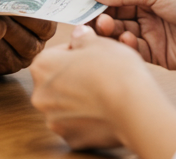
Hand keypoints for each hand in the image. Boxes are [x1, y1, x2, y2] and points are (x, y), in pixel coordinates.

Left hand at [29, 26, 156, 149]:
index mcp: (42, 67)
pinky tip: (106, 112)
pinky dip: (89, 119)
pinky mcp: (72, 139)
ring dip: (81, 99)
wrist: (134, 107)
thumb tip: (79, 35)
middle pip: (58, 82)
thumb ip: (83, 38)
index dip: (76, 52)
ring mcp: (55, 121)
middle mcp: (41, 96)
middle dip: (76, 78)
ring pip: (67, 105)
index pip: (55, 54)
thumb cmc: (115, 71)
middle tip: (100, 74)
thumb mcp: (99, 43)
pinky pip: (79, 125)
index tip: (92, 55)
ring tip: (105, 93)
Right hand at [89, 0, 175, 70]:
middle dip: (98, 14)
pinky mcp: (155, 53)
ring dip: (109, 30)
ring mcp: (150, 31)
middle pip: (112, 12)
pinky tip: (126, 41)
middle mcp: (146, 8)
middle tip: (86, 18)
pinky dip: (125, 46)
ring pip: (118, 31)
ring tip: (106, 27)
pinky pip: (132, 50)